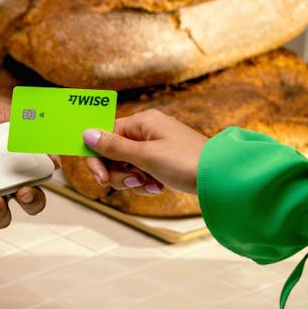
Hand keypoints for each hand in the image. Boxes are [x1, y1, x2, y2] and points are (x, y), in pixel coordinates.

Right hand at [82, 109, 207, 194]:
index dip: (97, 158)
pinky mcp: (164, 161)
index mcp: (142, 122)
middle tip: (134, 182)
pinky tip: (158, 187)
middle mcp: (148, 130)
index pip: (104, 135)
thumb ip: (113, 146)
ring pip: (127, 166)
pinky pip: (142, 172)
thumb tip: (87, 133)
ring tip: (151, 184)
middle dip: (119, 173)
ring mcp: (156, 146)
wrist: (220, 177)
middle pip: (114, 153)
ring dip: (134, 180)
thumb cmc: (186, 162)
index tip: (100, 178)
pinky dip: (146, 182)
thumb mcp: (145, 156)